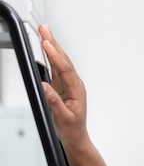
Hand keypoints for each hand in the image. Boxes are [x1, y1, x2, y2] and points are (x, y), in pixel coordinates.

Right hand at [39, 25, 88, 148]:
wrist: (75, 137)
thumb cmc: (72, 129)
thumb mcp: (63, 118)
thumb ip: (54, 102)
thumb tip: (45, 87)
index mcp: (77, 90)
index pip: (65, 69)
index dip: (55, 55)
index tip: (47, 44)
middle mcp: (74, 84)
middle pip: (63, 60)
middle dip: (53, 43)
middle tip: (44, 29)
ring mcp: (68, 84)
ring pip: (59, 62)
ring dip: (52, 46)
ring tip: (44, 32)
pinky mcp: (62, 86)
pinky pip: (55, 68)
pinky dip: (50, 56)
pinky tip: (45, 48)